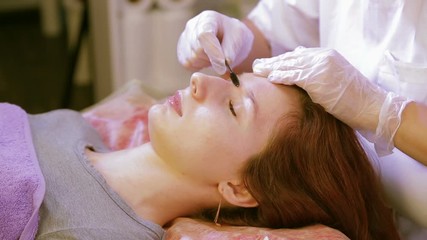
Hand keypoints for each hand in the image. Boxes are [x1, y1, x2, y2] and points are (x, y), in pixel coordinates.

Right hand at [177, 10, 253, 74]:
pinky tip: (207, 59)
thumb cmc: (235, 38)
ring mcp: (184, 38)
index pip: (204, 35)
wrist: (229, 41)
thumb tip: (223, 62)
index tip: (223, 64)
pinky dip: (199, 66)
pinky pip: (188, 64)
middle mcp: (192, 26)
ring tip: (215, 56)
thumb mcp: (239, 40)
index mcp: (208, 18)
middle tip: (223, 57)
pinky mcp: (181, 51)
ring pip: (192, 59)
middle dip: (212, 58)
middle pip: (197, 50)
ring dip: (206, 62)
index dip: (213, 51)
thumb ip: (231, 51)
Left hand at [253, 47, 409, 154]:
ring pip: (289, 66)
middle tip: (257, 65)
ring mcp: (320, 66)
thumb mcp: (336, 79)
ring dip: (271, 68)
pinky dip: (280, 76)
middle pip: (291, 58)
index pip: (298, 55)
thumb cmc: (355, 99)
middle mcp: (323, 57)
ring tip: (257, 71)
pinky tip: (270, 78)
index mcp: (327, 55)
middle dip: (273, 62)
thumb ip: (319, 72)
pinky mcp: (317, 79)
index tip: (269, 64)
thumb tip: (299, 70)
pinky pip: (293, 76)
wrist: (372, 106)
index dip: (282, 60)